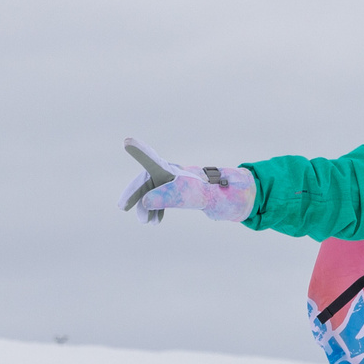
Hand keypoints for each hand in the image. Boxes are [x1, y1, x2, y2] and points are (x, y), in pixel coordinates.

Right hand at [120, 138, 254, 222]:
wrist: (241, 198)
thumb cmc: (221, 194)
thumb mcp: (195, 197)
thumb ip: (170, 197)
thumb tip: (145, 201)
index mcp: (177, 172)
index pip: (153, 161)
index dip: (140, 152)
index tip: (127, 141)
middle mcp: (175, 174)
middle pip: (147, 180)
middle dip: (135, 194)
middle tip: (122, 207)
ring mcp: (179, 183)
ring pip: (153, 191)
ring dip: (145, 205)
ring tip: (146, 222)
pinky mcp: (184, 193)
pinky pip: (162, 198)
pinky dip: (155, 209)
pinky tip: (156, 220)